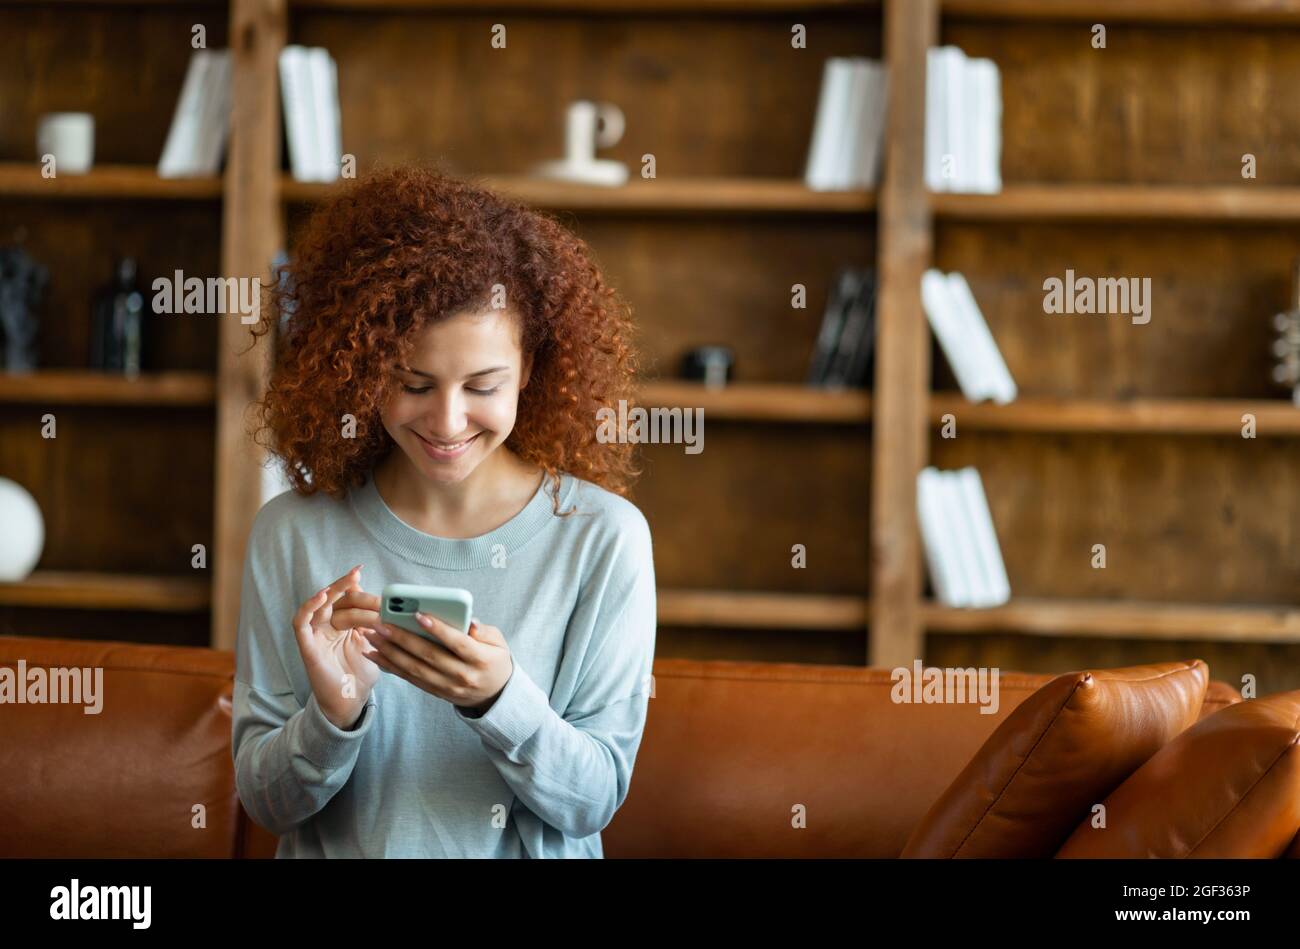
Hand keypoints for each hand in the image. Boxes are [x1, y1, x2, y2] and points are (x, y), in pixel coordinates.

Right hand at [291, 565, 380, 729]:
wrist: (350, 702)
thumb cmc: (361, 674)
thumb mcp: (374, 643)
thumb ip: (375, 623)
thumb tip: (386, 600)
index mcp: (340, 624)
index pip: (343, 599)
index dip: (350, 585)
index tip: (360, 571)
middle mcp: (325, 626)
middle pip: (331, 599)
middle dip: (344, 586)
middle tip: (356, 574)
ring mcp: (315, 635)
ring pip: (317, 606)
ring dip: (330, 592)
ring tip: (343, 582)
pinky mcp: (307, 647)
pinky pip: (300, 623)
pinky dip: (308, 608)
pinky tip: (321, 597)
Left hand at [361, 613, 513, 714]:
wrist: (495, 695)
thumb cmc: (494, 660)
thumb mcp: (499, 643)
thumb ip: (484, 631)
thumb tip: (468, 621)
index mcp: (480, 659)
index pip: (458, 643)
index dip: (439, 629)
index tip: (419, 614)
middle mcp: (462, 675)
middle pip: (429, 656)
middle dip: (402, 638)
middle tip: (382, 623)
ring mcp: (447, 687)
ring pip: (415, 669)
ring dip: (390, 652)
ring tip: (372, 636)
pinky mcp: (436, 692)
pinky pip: (410, 679)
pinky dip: (391, 667)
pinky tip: (375, 655)